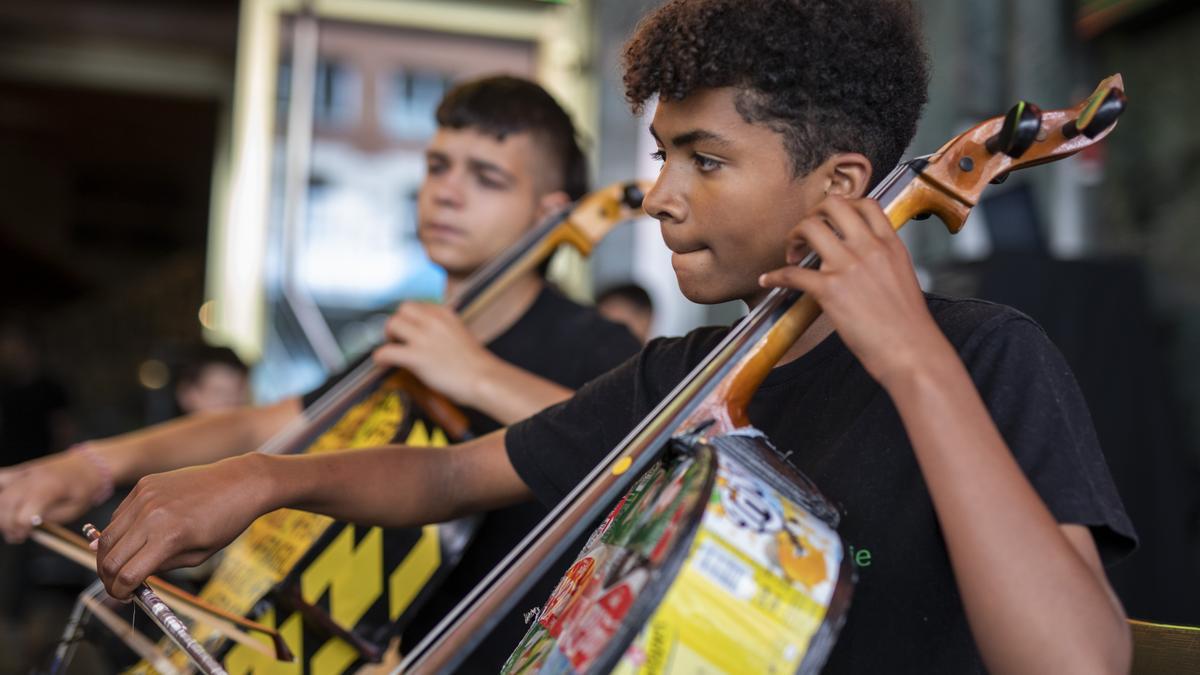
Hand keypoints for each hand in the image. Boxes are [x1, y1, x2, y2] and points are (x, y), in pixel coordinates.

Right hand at [0, 452, 102, 542]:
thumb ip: (51, 518)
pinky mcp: (22, 470)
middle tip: (18, 535)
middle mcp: (34, 478)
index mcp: (50, 488)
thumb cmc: (85, 488)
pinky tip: (3, 506)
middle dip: (8, 525)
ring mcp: (26, 473)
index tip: (25, 535)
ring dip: (2, 514)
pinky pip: (1, 477)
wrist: (90, 464)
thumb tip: (30, 525)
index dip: (21, 529)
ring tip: (12, 525)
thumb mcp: (75, 509)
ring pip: (2, 496)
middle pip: (7, 506)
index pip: (24, 514)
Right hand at [94, 454, 270, 599]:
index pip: (128, 574)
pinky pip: (119, 515)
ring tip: (119, 566)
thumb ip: (163, 566)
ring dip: (107, 556)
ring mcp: (145, 497)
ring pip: (107, 536)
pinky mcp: (144, 484)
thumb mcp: (199, 555)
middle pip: (110, 558)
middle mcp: (151, 515)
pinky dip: (118, 532)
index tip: (124, 596)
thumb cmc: (226, 521)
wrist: (240, 482)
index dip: (121, 592)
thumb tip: (131, 576)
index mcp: (169, 537)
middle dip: (108, 579)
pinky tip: (131, 540)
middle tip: (116, 586)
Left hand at [372, 302, 497, 407]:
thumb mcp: (460, 333)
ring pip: (392, 324)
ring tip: (393, 349)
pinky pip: (387, 351)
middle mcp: (433, 321)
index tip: (408, 329)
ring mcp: (424, 338)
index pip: (417, 305)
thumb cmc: (475, 363)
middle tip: (398, 338)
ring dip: (387, 337)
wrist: (484, 379)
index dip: (409, 318)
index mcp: (445, 313)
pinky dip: (380, 358)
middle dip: (396, 323)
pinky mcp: (417, 357)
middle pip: (401, 309)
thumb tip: (426, 334)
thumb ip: (443, 329)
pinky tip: (383, 364)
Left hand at [759, 196, 950, 385]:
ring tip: (792, 254)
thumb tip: (860, 259)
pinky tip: (769, 280)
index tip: (830, 220)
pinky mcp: (830, 290)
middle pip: (833, 205)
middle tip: (806, 234)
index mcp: (890, 244)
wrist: (912, 351)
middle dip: (813, 214)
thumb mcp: (903, 277)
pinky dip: (776, 276)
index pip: (865, 203)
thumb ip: (882, 260)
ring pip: (810, 227)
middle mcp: (869, 248)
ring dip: (794, 237)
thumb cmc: (908, 325)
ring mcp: (848, 266)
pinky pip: (792, 273)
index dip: (842, 206)